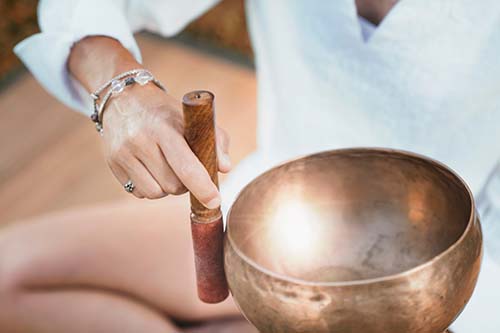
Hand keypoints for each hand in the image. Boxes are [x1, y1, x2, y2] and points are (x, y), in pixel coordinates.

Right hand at [102, 83, 230, 206]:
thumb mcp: (192, 117)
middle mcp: (140, 140)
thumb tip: (224, 167)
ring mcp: (123, 154)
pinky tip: (150, 168)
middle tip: (185, 168)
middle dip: (185, 184)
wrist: (123, 98)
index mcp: (164, 127)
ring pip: (156, 193)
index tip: (214, 201)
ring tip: (167, 167)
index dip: (203, 187)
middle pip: (173, 185)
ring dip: (167, 188)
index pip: (186, 166)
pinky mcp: (113, 164)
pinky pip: (139, 192)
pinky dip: (150, 187)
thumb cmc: (165, 112)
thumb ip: (215, 139)